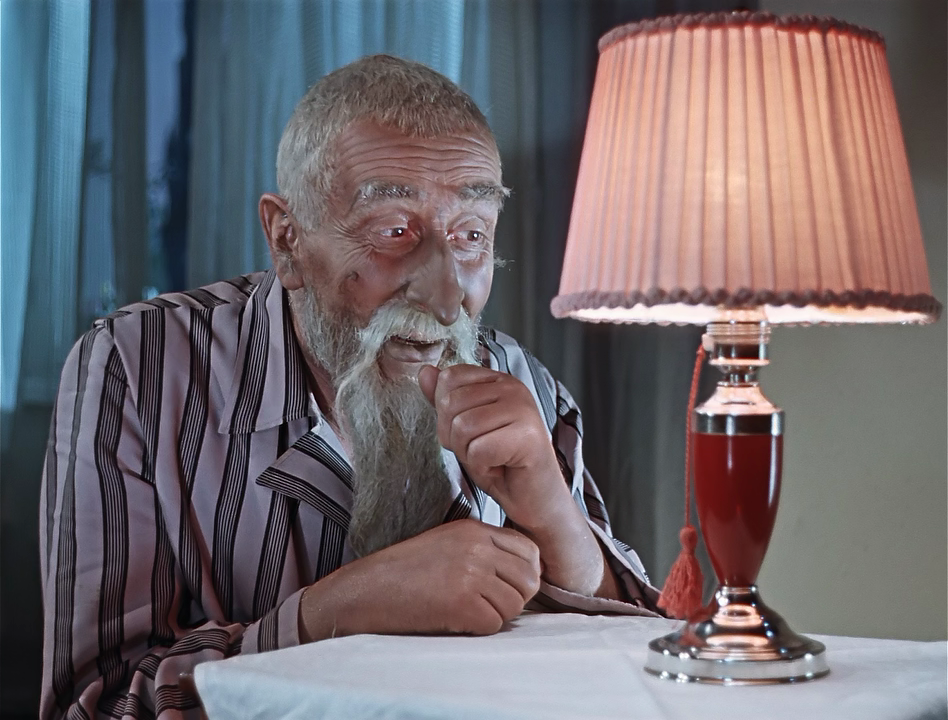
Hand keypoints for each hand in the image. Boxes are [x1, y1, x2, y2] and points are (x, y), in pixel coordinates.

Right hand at [298, 519, 540, 641]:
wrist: (366, 590)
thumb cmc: (404, 572)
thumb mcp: (448, 544)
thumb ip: (484, 550)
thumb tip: (523, 572)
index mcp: (475, 529)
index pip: (530, 550)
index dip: (526, 574)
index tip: (509, 587)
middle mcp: (477, 547)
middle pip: (529, 580)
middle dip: (514, 599)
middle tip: (486, 605)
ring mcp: (471, 573)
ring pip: (515, 605)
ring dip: (495, 615)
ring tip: (464, 611)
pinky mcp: (462, 602)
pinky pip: (494, 624)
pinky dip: (478, 629)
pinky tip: (453, 619)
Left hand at [418, 363, 618, 599]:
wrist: (534, 499)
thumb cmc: (501, 463)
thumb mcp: (465, 428)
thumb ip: (445, 400)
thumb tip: (424, 372)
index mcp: (498, 380)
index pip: (449, 378)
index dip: (446, 412)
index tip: (470, 432)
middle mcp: (513, 388)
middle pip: (451, 403)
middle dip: (455, 437)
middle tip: (481, 450)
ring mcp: (523, 409)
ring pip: (462, 427)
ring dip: (468, 453)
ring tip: (490, 458)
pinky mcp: (528, 436)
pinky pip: (478, 450)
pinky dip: (481, 467)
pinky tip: (499, 468)